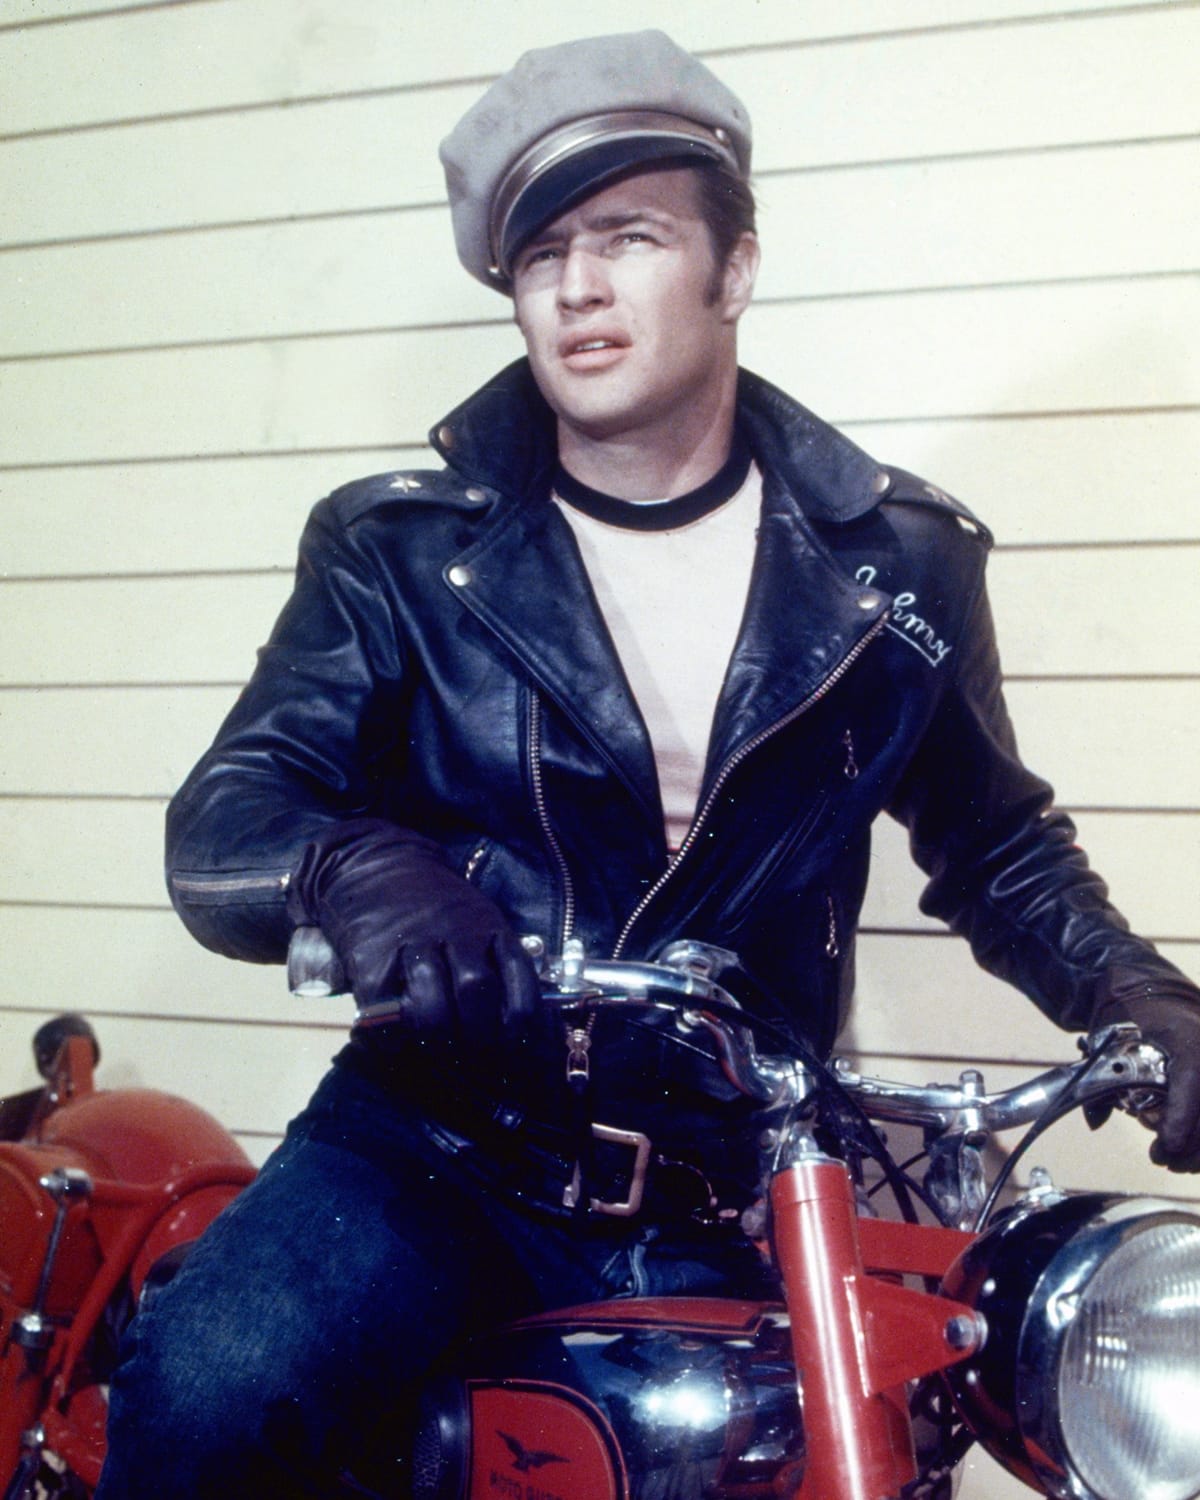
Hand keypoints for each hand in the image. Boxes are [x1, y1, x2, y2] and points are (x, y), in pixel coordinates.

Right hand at [287, 819, 539, 1055]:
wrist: (374, 869)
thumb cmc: (435, 909)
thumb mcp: (478, 922)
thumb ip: (498, 964)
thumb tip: (523, 1030)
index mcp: (491, 929)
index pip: (520, 985)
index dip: (521, 1030)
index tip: (516, 1053)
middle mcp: (455, 934)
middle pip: (476, 994)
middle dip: (479, 1038)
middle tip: (475, 1062)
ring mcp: (412, 944)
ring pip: (433, 1005)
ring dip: (438, 1041)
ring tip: (438, 1058)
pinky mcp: (371, 959)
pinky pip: (385, 1010)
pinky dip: (392, 1038)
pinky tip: (397, 1046)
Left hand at [1092, 989, 1199, 1171]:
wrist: (1156, 997)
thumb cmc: (1132, 1018)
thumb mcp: (1112, 1040)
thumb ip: (1102, 1079)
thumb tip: (1094, 1120)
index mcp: (1187, 1041)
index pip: (1193, 1082)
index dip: (1182, 1119)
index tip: (1168, 1145)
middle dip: (1188, 1145)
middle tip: (1162, 1159)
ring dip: (1198, 1148)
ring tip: (1173, 1159)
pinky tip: (1186, 1150)